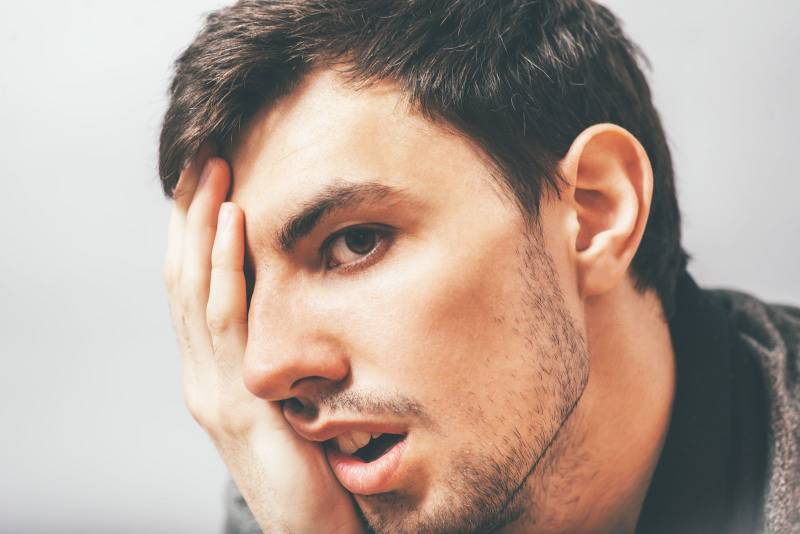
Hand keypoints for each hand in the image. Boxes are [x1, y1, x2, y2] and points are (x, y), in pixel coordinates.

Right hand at [162, 152, 362, 533]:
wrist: (314, 532)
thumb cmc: (311, 468)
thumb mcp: (288, 402)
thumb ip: (279, 359)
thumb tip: (299, 311)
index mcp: (213, 372)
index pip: (194, 288)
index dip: (194, 233)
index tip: (206, 182)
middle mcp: (202, 375)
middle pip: (184, 277)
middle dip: (190, 215)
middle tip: (200, 157)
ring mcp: (212, 389)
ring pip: (196, 289)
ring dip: (204, 225)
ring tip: (214, 171)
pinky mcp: (236, 403)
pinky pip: (228, 322)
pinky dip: (227, 268)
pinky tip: (236, 224)